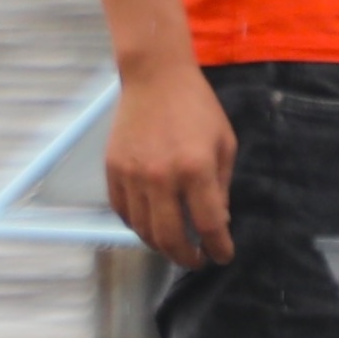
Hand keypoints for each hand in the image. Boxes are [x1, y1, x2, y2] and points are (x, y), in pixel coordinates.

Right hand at [105, 63, 237, 266]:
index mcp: (196, 169)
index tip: (222, 256)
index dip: (218, 248)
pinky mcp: (113, 170)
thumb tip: (218, 222)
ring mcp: (132, 175)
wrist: (155, 77)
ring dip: (161, 245)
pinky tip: (150, 225)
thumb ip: (222, 186)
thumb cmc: (197, 107)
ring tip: (174, 246)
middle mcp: (162, 177)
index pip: (208, 225)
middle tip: (196, 260)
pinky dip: (137, 226)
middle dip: (187, 258)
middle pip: (171, 238)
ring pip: (143, 230)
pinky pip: (123, 212)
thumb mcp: (224, 143)